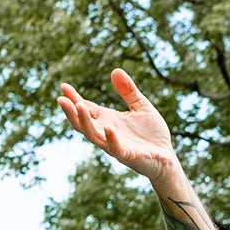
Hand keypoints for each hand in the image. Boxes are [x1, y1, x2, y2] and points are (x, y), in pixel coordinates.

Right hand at [57, 69, 178, 183]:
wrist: (168, 158)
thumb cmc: (153, 134)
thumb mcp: (141, 106)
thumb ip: (128, 91)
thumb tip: (115, 71)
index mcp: (108, 120)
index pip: (86, 109)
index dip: (74, 98)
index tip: (63, 86)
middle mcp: (107, 133)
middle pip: (83, 124)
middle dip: (71, 113)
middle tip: (61, 100)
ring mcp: (116, 146)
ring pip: (94, 136)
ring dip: (85, 122)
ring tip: (79, 107)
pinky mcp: (129, 156)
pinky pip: (116, 149)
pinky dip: (111, 139)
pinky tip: (108, 128)